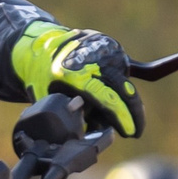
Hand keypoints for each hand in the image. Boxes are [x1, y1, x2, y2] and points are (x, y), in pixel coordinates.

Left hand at [13, 23, 141, 137]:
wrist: (41, 44)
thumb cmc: (43, 78)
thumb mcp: (50, 100)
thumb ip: (71, 117)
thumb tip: (92, 134)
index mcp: (75, 75)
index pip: (108, 99)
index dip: (121, 118)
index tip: (130, 133)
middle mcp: (94, 59)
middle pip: (125, 90)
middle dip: (134, 114)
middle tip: (136, 132)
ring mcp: (105, 49)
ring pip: (123, 82)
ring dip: (123, 100)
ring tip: (106, 113)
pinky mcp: (110, 45)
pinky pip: (120, 71)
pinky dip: (117, 86)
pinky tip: (106, 94)